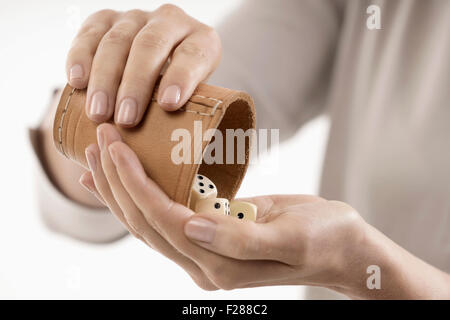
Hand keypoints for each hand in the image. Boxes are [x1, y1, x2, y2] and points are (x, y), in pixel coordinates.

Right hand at [66, 6, 220, 125]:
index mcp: (201, 40)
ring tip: (99, 114)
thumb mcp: (194, 98)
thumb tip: (183, 156)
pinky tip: (76, 82)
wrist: (156, 64)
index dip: (181, 77)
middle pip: (150, 46)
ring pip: (116, 41)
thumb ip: (191, 114)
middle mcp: (170, 21)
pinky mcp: (106, 19)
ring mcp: (136, 18)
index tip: (169, 105)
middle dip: (135, 85)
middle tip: (125, 120)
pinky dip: (80, 57)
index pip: (193, 54)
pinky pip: (89, 33)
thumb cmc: (178, 92)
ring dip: (105, 79)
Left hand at [80, 124, 366, 291]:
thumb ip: (241, 239)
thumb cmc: (323, 239)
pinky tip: (129, 174)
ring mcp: (204, 250)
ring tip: (98, 156)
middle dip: (117, 181)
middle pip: (144, 222)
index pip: (162, 222)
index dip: (134, 185)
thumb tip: (191, 226)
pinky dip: (142, 193)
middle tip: (99, 139)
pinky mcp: (210, 233)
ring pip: (148, 220)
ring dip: (120, 188)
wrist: (341, 247)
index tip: (115, 146)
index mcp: (219, 265)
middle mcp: (203, 262)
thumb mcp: (290, 238)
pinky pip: (166, 214)